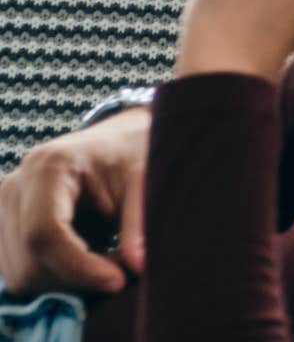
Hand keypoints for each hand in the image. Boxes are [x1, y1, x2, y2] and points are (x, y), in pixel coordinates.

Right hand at [0, 107, 150, 295]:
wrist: (117, 143)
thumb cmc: (131, 155)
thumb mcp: (146, 179)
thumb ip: (140, 220)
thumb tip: (137, 266)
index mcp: (49, 167)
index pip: (43, 233)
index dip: (78, 267)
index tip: (118, 280)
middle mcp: (14, 187)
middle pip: (28, 262)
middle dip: (77, 278)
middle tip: (122, 269)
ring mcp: (2, 210)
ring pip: (20, 275)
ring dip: (68, 282)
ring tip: (109, 260)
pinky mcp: (4, 229)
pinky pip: (20, 273)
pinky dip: (57, 278)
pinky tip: (88, 260)